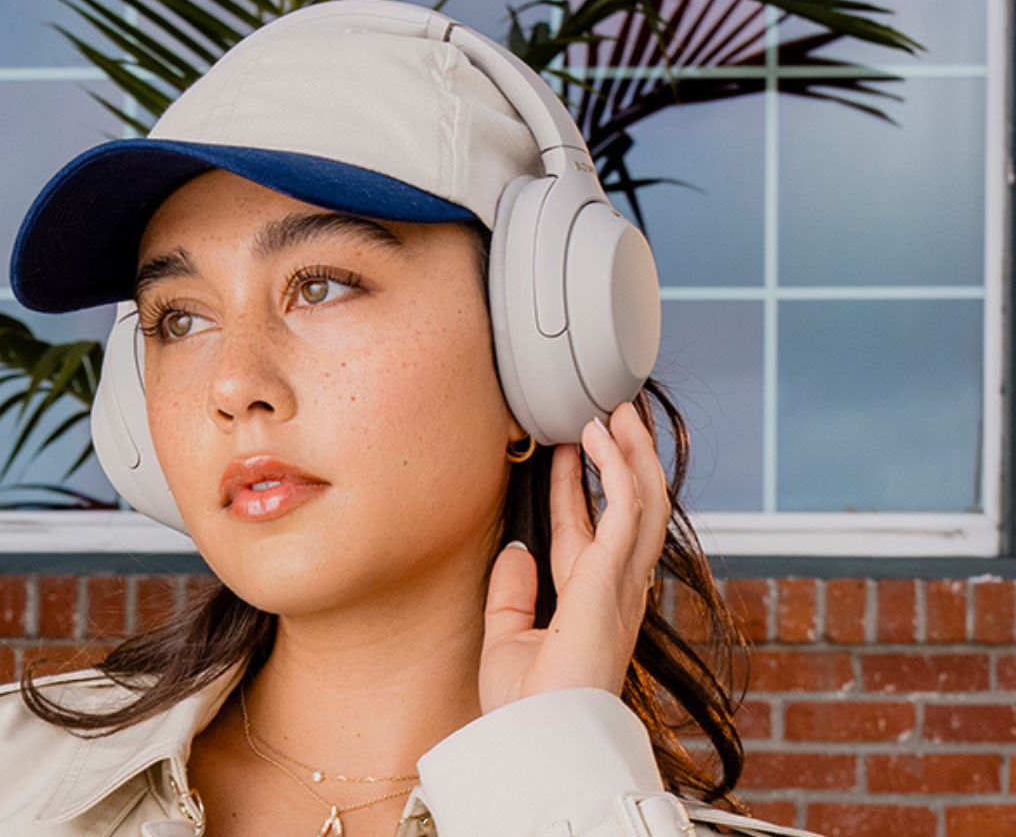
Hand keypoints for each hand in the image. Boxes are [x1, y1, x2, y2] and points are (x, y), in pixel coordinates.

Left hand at [476, 402, 668, 715]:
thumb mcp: (507, 639)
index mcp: (591, 603)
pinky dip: (617, 468)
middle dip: (623, 459)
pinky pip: (627, 510)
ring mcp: (621, 584)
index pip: (589, 530)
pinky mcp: (614, 580)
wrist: (535, 738)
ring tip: (616, 411)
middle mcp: (615, 590)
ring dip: (631, 452)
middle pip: (630, 508)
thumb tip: (514, 549)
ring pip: (642, 501)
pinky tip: (601, 437)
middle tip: (610, 415)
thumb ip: (512, 594)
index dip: (581, 487)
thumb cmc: (525, 707)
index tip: (570, 449)